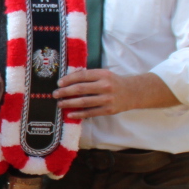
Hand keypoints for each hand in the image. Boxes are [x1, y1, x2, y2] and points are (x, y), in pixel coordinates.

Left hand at [57, 68, 175, 118]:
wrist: (133, 92)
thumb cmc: (114, 82)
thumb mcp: (104, 74)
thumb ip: (89, 76)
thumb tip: (68, 79)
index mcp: (103, 74)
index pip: (82, 76)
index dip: (68, 79)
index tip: (59, 83)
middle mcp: (105, 86)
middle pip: (80, 89)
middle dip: (65, 92)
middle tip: (55, 94)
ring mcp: (107, 99)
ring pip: (84, 102)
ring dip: (69, 103)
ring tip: (59, 103)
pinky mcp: (108, 110)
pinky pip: (90, 112)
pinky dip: (79, 113)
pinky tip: (70, 113)